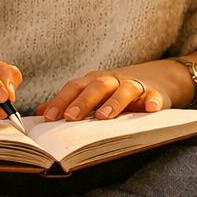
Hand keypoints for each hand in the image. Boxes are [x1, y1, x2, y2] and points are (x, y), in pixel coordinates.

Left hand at [39, 61, 178, 121]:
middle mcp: (112, 80)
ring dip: (114, 102)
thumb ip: (68, 103)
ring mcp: (134, 86)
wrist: (156, 78)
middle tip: (71, 118)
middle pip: (96, 87)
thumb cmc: (115, 91)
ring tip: (104, 116)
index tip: (48, 118)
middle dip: (83, 102)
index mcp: (93, 82)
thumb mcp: (92, 94)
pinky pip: (154, 96)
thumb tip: (40, 112)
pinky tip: (150, 109)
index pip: (74, 88)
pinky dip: (152, 101)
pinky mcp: (155, 93)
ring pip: (124, 90)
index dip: (61, 101)